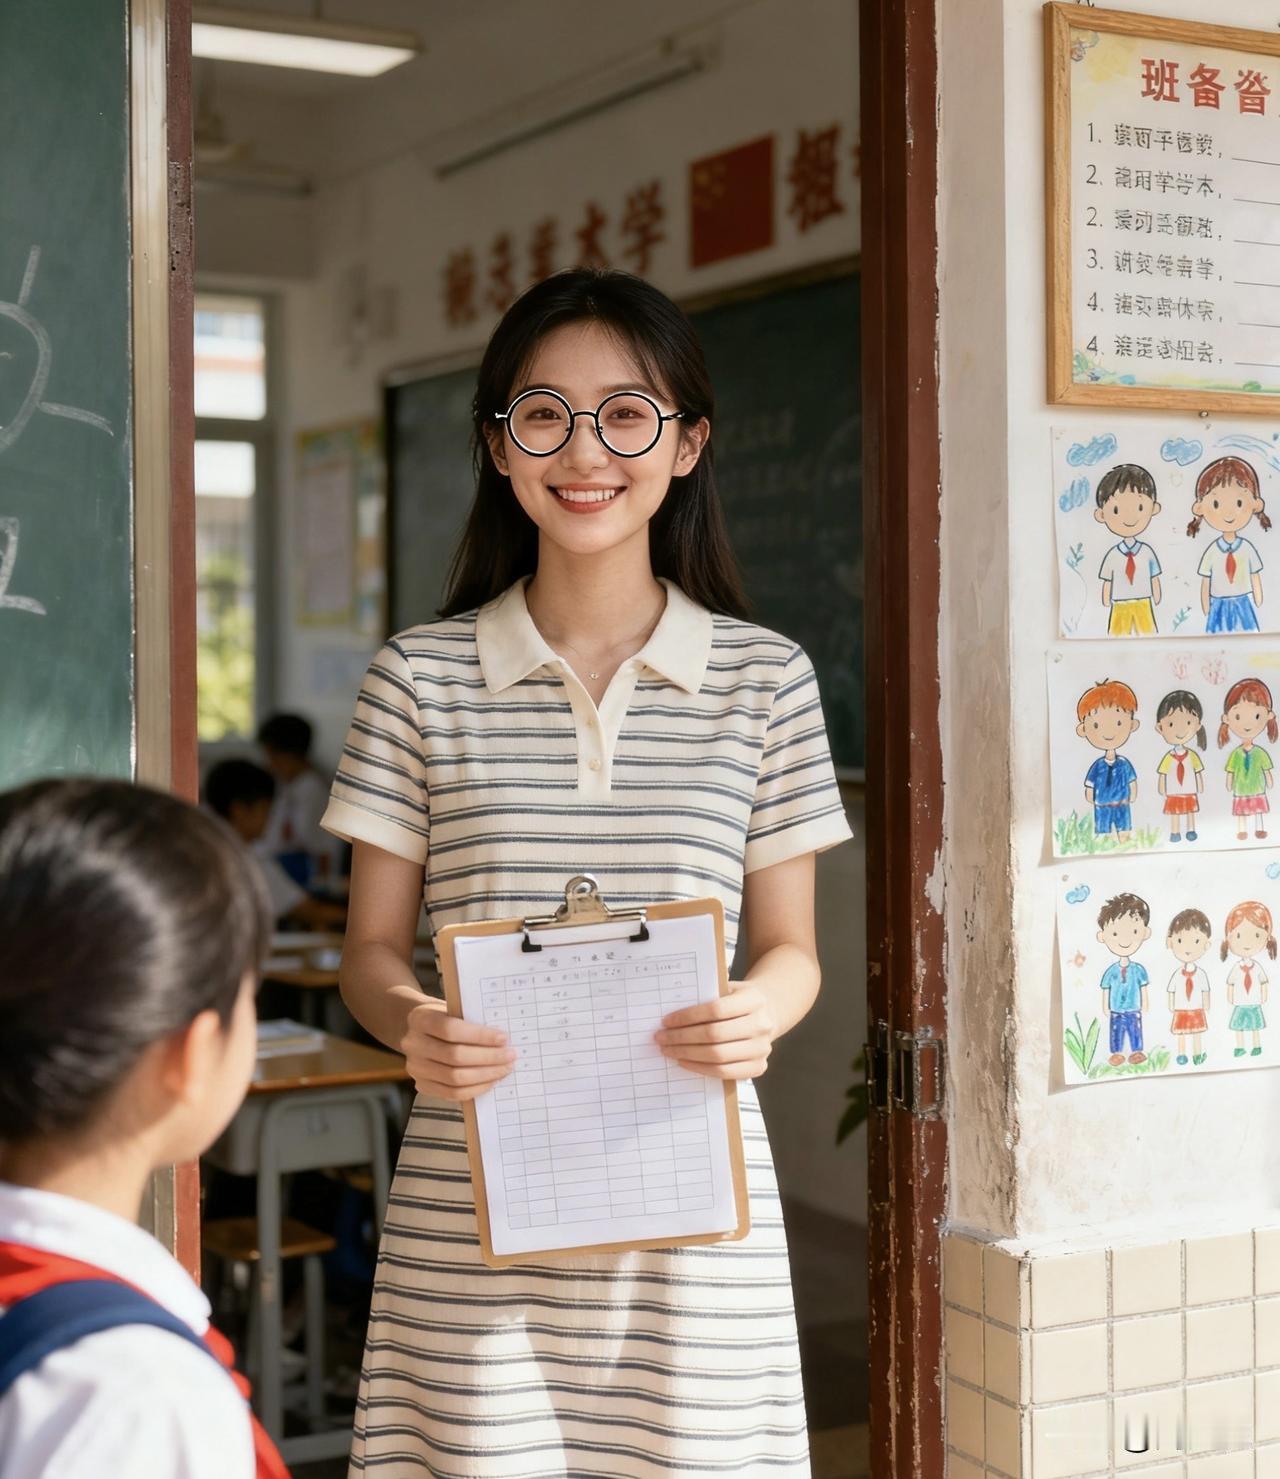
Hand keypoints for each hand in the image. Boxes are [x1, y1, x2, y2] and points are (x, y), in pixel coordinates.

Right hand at [400, 1001, 515, 1100]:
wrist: (418, 1031)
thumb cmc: (444, 1017)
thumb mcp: (452, 1008)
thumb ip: (471, 1020)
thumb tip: (503, 1038)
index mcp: (420, 1019)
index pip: (450, 1030)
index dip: (479, 1036)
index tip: (503, 1039)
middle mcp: (413, 1044)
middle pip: (454, 1056)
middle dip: (488, 1058)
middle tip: (510, 1056)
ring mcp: (415, 1068)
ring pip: (454, 1078)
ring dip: (485, 1075)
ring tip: (504, 1068)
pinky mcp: (422, 1085)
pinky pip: (452, 1094)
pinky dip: (475, 1089)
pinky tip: (491, 1080)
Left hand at [654, 983, 777, 1079]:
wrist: (769, 1012)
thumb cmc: (739, 999)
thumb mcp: (729, 988)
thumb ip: (706, 996)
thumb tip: (672, 1014)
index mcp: (754, 999)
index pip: (716, 1010)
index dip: (688, 1016)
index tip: (666, 1021)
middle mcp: (762, 1024)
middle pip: (714, 1035)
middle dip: (682, 1038)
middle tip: (661, 1038)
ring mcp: (762, 1048)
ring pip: (718, 1056)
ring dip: (687, 1054)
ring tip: (668, 1050)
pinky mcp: (759, 1067)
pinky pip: (725, 1073)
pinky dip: (700, 1068)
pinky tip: (684, 1061)